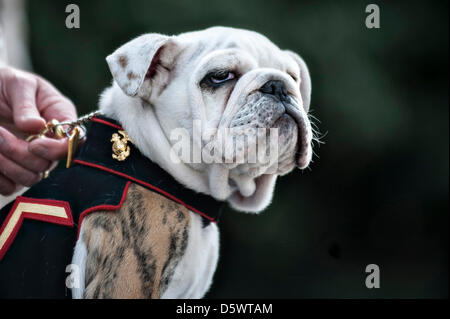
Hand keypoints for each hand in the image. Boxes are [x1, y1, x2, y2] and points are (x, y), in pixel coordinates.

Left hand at [0, 67, 76, 194]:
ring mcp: (32, 158)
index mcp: (60, 117)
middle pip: (47, 164)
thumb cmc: (5, 83)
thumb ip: (27, 104)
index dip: (56, 149)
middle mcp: (50, 141)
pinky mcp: (13, 171)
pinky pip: (10, 186)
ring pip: (30, 178)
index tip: (33, 143)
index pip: (73, 143)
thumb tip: (37, 126)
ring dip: (7, 164)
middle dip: (21, 153)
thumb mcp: (17, 83)